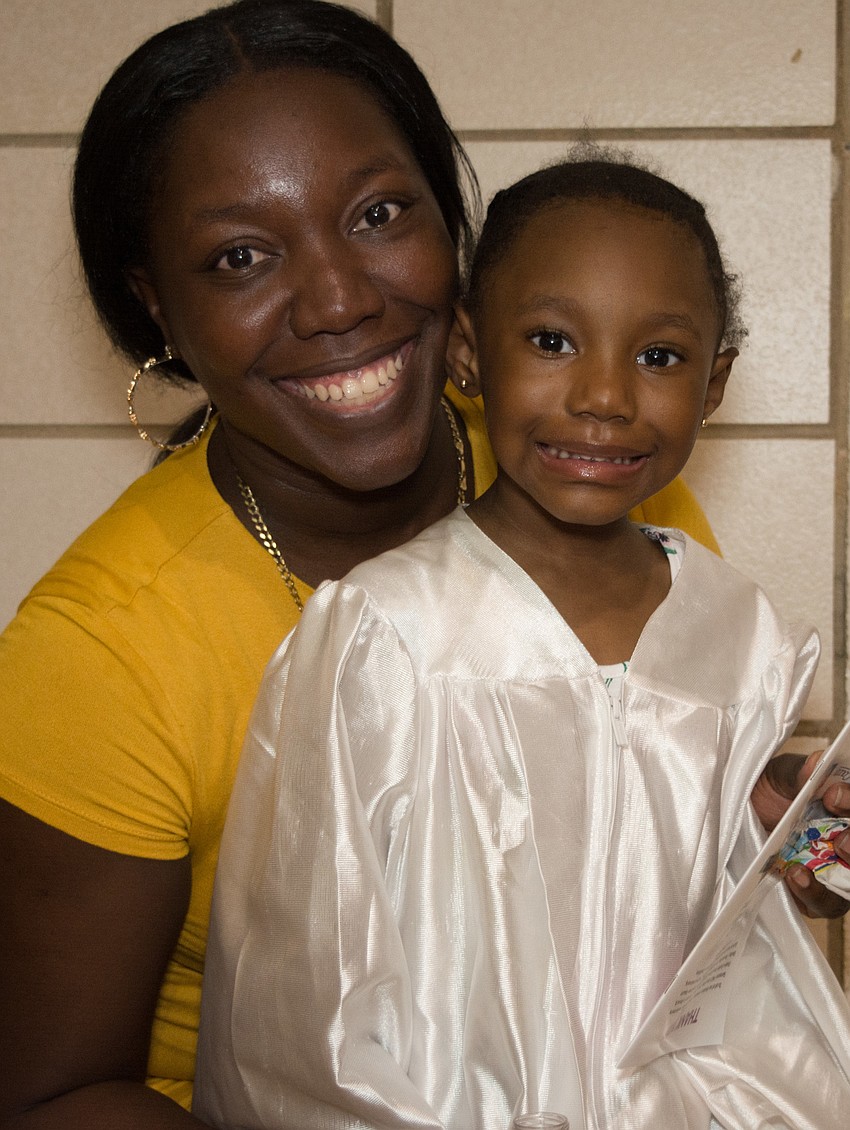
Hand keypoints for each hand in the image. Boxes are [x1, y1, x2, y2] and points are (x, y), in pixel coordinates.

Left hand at [751, 751, 849, 917]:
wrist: (734, 823)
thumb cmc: (762, 795)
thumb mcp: (776, 777)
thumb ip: (796, 773)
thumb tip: (816, 762)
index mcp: (842, 806)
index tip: (832, 794)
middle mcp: (845, 839)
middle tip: (841, 841)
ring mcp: (833, 870)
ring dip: (843, 874)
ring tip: (811, 866)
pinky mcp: (815, 896)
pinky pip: (827, 903)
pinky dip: (815, 894)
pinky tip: (795, 877)